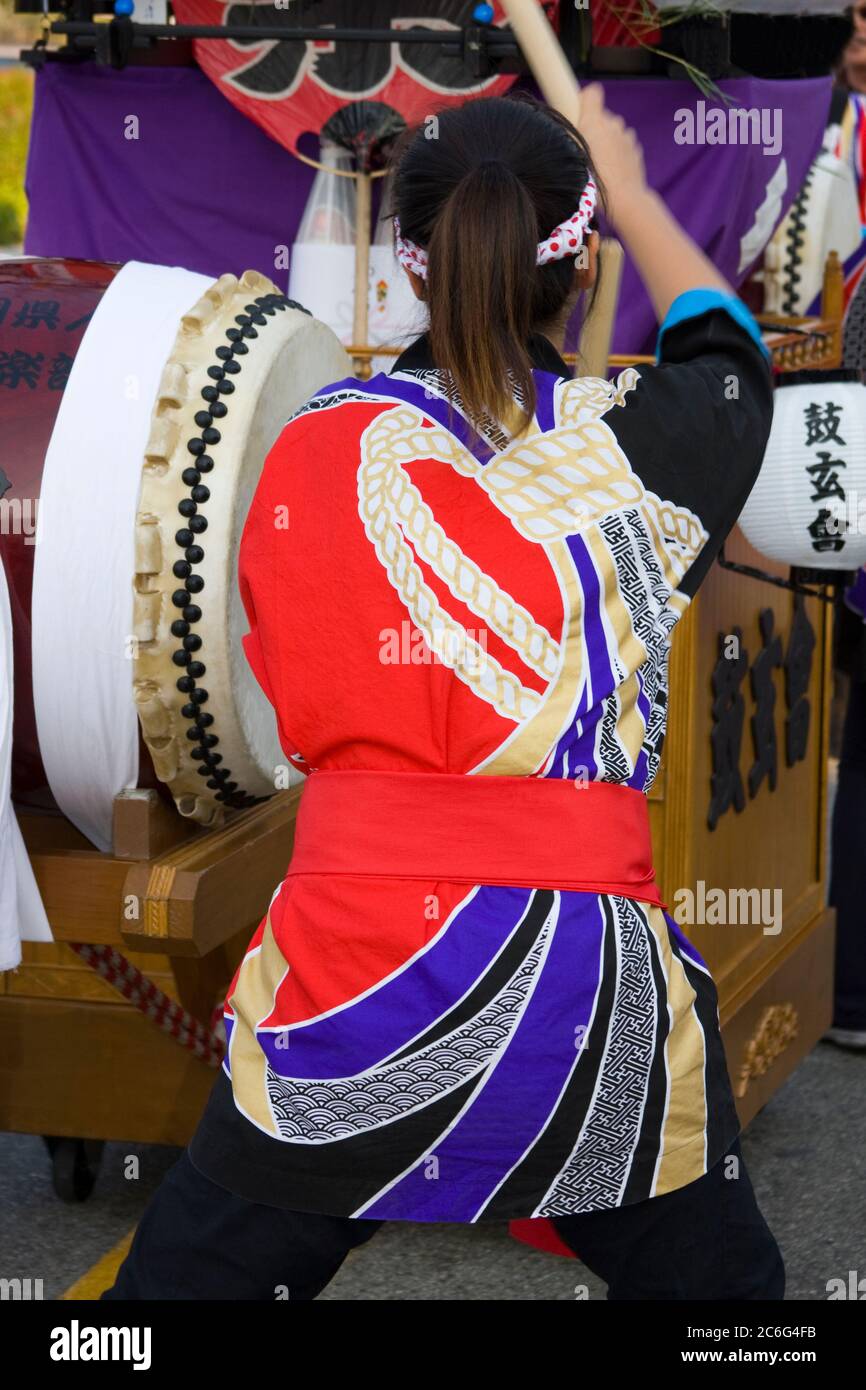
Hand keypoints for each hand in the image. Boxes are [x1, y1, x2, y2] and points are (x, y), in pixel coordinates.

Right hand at [576, 83, 647, 225]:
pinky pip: (623, 145)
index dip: (584, 102)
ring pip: (613, 132)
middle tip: (585, 151)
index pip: (592, 93)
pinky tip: (612, 170)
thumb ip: (570, 135)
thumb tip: (571, 127)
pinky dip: (617, 153)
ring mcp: (627, 136)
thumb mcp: (572, 156)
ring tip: (600, 164)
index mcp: (594, 121)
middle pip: (602, 117)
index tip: (579, 115)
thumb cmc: (594, 181)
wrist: (624, 199)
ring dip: (606, 142)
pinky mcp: (636, 149)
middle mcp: (613, 123)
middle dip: (594, 129)